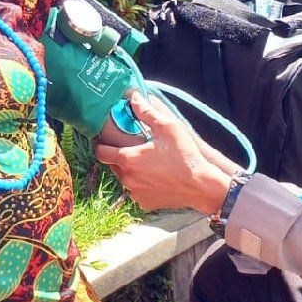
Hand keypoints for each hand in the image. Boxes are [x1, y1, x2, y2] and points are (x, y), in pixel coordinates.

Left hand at [95, 92, 237, 213]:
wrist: (201, 186)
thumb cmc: (185, 156)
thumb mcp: (167, 127)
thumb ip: (146, 112)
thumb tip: (133, 98)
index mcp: (128, 159)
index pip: (101, 152)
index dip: (101, 144)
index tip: (105, 139)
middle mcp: (127, 178)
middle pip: (112, 165)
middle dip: (118, 155)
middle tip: (133, 147)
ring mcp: (135, 193)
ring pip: (124, 178)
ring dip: (130, 170)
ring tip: (147, 162)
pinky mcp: (145, 203)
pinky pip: (136, 191)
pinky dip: (141, 184)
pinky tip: (155, 177)